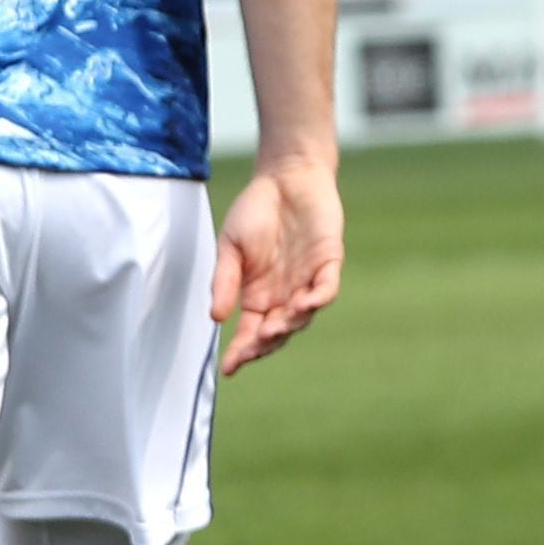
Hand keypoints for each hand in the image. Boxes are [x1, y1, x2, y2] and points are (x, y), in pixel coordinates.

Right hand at [211, 153, 344, 372]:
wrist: (285, 176)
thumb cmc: (255, 210)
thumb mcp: (230, 247)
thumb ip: (225, 281)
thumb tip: (215, 317)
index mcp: (257, 296)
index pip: (250, 333)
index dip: (241, 352)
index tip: (229, 368)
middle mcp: (283, 294)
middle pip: (277, 332)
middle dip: (264, 344)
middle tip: (252, 347)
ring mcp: (307, 279)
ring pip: (302, 315)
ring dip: (288, 324)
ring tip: (272, 329)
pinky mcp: (328, 261)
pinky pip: (326, 287)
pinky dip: (317, 298)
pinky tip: (303, 304)